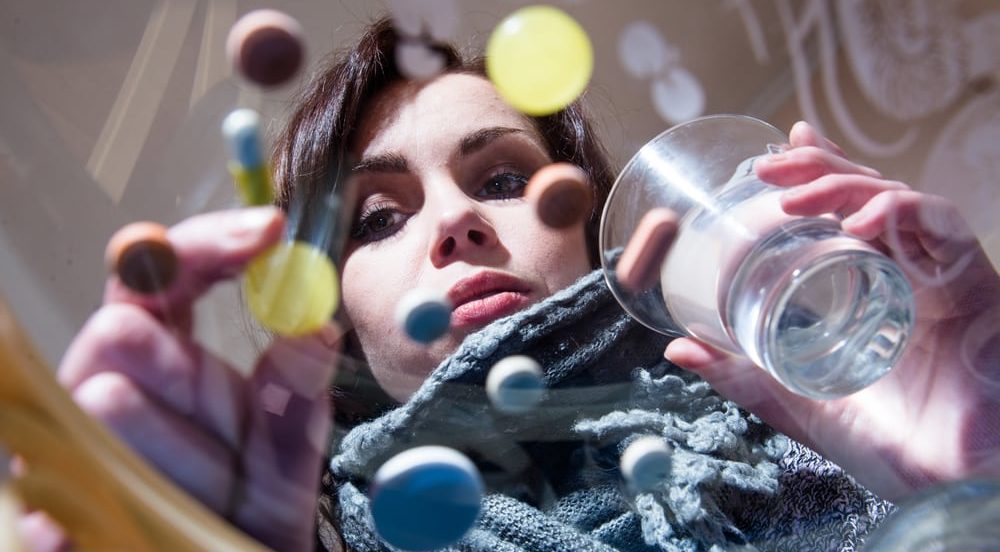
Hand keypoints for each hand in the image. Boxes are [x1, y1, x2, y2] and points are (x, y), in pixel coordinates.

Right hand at [44, 207, 338, 550]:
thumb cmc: (258, 488)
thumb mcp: (292, 434)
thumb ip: (300, 382)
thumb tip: (314, 327)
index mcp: (164, 352)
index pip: (159, 271)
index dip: (206, 244)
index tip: (266, 231)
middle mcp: (109, 384)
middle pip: (116, 333)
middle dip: (179, 367)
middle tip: (223, 409)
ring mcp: (75, 445)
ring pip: (102, 408)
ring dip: (181, 453)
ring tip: (223, 491)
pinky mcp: (53, 517)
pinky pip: (51, 515)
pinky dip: (81, 520)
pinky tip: (103, 533)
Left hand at [666, 121, 999, 500]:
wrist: (956, 482)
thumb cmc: (891, 448)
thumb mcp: (800, 406)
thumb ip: (744, 377)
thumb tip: (677, 349)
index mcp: (870, 292)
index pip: (842, 214)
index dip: (813, 175)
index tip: (771, 155)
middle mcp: (906, 274)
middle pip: (865, 194)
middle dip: (816, 169)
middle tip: (767, 166)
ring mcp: (939, 275)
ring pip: (896, 199)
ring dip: (842, 186)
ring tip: (792, 197)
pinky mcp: (973, 281)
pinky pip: (941, 225)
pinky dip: (900, 212)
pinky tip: (859, 222)